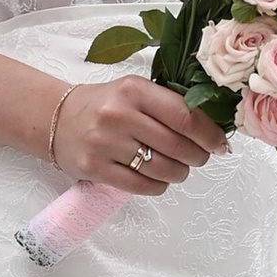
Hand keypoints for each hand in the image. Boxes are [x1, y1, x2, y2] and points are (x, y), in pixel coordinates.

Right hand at [44, 70, 228, 193]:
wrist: (57, 119)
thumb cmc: (105, 105)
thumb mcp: (134, 91)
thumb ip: (169, 104)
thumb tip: (213, 129)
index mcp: (134, 90)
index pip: (185, 116)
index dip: (209, 134)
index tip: (219, 143)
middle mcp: (119, 115)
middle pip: (177, 146)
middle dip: (198, 156)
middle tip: (201, 157)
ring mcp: (106, 143)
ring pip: (163, 169)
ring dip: (180, 173)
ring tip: (178, 168)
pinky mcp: (96, 168)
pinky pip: (142, 186)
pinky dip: (158, 186)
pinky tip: (157, 179)